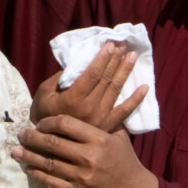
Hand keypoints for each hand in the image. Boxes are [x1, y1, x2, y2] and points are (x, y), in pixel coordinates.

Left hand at [13, 115, 158, 187]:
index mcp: (99, 139)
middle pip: (52, 143)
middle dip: (32, 138)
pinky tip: (29, 169)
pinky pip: (52, 183)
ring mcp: (82, 177)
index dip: (48, 122)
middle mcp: (89, 157)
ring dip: (29, 156)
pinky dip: (38, 175)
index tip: (39, 123)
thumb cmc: (124, 158)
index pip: (66, 124)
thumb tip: (85, 99)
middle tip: (21, 134)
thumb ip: (102, 119)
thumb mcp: (118, 134)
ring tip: (16, 151)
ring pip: (48, 164)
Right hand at [32, 41, 146, 132]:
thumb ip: (61, 77)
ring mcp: (100, 119)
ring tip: (132, 56)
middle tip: (123, 43)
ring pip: (116, 91)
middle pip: (106, 80)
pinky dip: (136, 100)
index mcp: (72, 100)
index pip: (92, 74)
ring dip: (125, 72)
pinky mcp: (107, 127)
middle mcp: (89, 109)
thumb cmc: (43, 112)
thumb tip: (80, 60)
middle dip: (115, 59)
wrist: (47, 143)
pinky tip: (145, 87)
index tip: (110, 44)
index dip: (102, 58)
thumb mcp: (44, 91)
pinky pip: (124, 112)